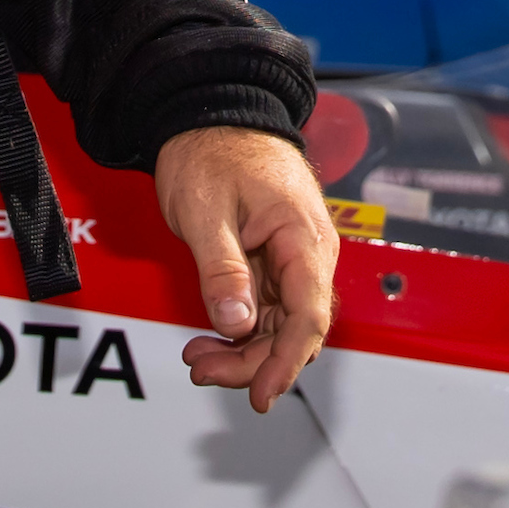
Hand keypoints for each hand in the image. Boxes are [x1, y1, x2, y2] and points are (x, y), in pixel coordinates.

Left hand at [155, 126, 336, 411]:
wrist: (212, 114)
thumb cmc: (213, 150)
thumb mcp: (207, 212)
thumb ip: (223, 269)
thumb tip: (237, 324)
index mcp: (304, 237)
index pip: (309, 315)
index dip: (287, 362)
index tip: (261, 393)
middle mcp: (308, 253)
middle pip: (295, 330)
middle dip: (253, 361)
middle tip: (204, 370)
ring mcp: (292, 259)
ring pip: (280, 325)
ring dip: (244, 350)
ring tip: (199, 356)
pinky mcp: (275, 262)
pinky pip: (267, 310)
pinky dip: (241, 329)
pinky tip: (212, 336)